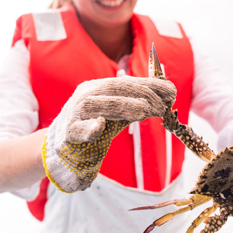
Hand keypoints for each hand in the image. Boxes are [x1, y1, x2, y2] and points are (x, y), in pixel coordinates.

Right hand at [44, 76, 176, 191]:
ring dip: (123, 107)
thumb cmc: (91, 128)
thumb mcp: (115, 113)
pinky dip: (89, 128)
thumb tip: (165, 96)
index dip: (150, 85)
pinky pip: (77, 130)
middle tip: (161, 107)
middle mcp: (85, 96)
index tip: (171, 92)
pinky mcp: (66, 136)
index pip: (126, 82)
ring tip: (145, 111)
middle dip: (141, 95)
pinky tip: (100, 126)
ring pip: (96, 105)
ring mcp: (74, 115)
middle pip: (113, 89)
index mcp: (96, 88)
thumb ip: (135, 104)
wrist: (60, 150)